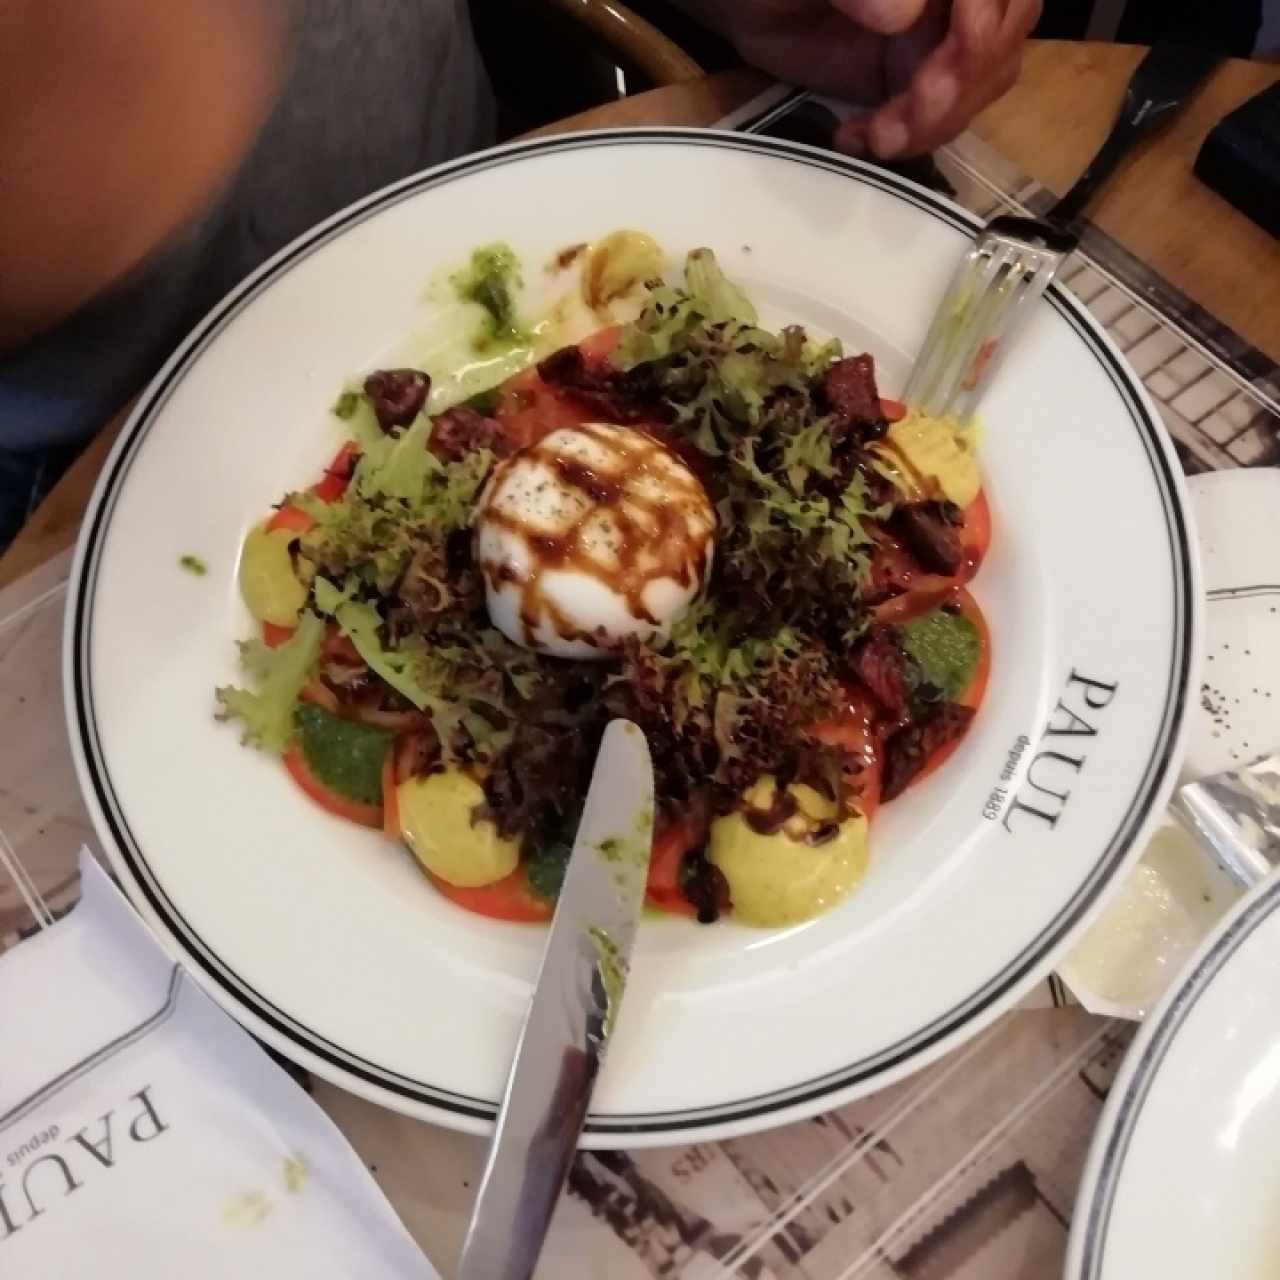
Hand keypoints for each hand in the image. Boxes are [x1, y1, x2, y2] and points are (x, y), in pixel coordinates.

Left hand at [688, 0, 1039, 158]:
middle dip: (966, 79)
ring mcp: (941, 34)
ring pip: (984, 80)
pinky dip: (909, 137)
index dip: (982, 26)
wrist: (746, 6)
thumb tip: (902, 14)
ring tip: (877, 135)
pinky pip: (942, 115)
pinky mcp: (917, 79)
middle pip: (1005, 33)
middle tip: (911, 110)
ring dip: (938, 119)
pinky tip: (861, 137)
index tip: (949, 57)